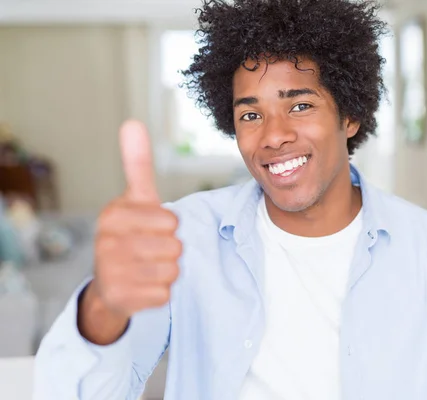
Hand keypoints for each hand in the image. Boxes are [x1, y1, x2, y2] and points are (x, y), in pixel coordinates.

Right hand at [88, 120, 180, 321]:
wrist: (110, 282)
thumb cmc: (131, 234)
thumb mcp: (135, 199)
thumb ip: (137, 164)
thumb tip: (132, 122)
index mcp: (113, 215)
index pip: (171, 221)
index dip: (170, 227)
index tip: (152, 228)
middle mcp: (106, 243)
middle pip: (174, 247)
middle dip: (171, 250)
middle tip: (150, 251)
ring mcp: (111, 272)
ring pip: (172, 270)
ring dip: (168, 271)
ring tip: (147, 267)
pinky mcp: (120, 298)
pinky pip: (165, 293)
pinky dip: (161, 292)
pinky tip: (143, 286)